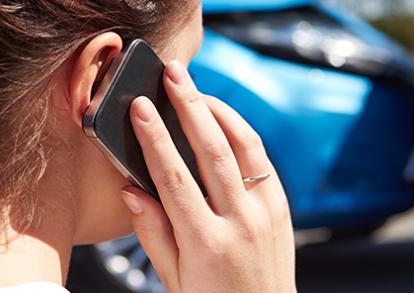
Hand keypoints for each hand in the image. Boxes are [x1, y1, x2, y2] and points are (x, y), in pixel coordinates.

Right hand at [118, 60, 295, 291]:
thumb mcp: (173, 279)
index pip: (175, 178)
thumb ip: (152, 232)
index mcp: (206, 243)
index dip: (155, 139)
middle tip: (174, 75)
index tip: (141, 108)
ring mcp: (267, 213)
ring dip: (219, 111)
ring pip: (245, 147)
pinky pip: (261, 160)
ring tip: (196, 88)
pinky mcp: (282, 208)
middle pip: (213, 150)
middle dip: (190, 106)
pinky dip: (242, 134)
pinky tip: (222, 119)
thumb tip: (131, 189)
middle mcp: (240, 222)